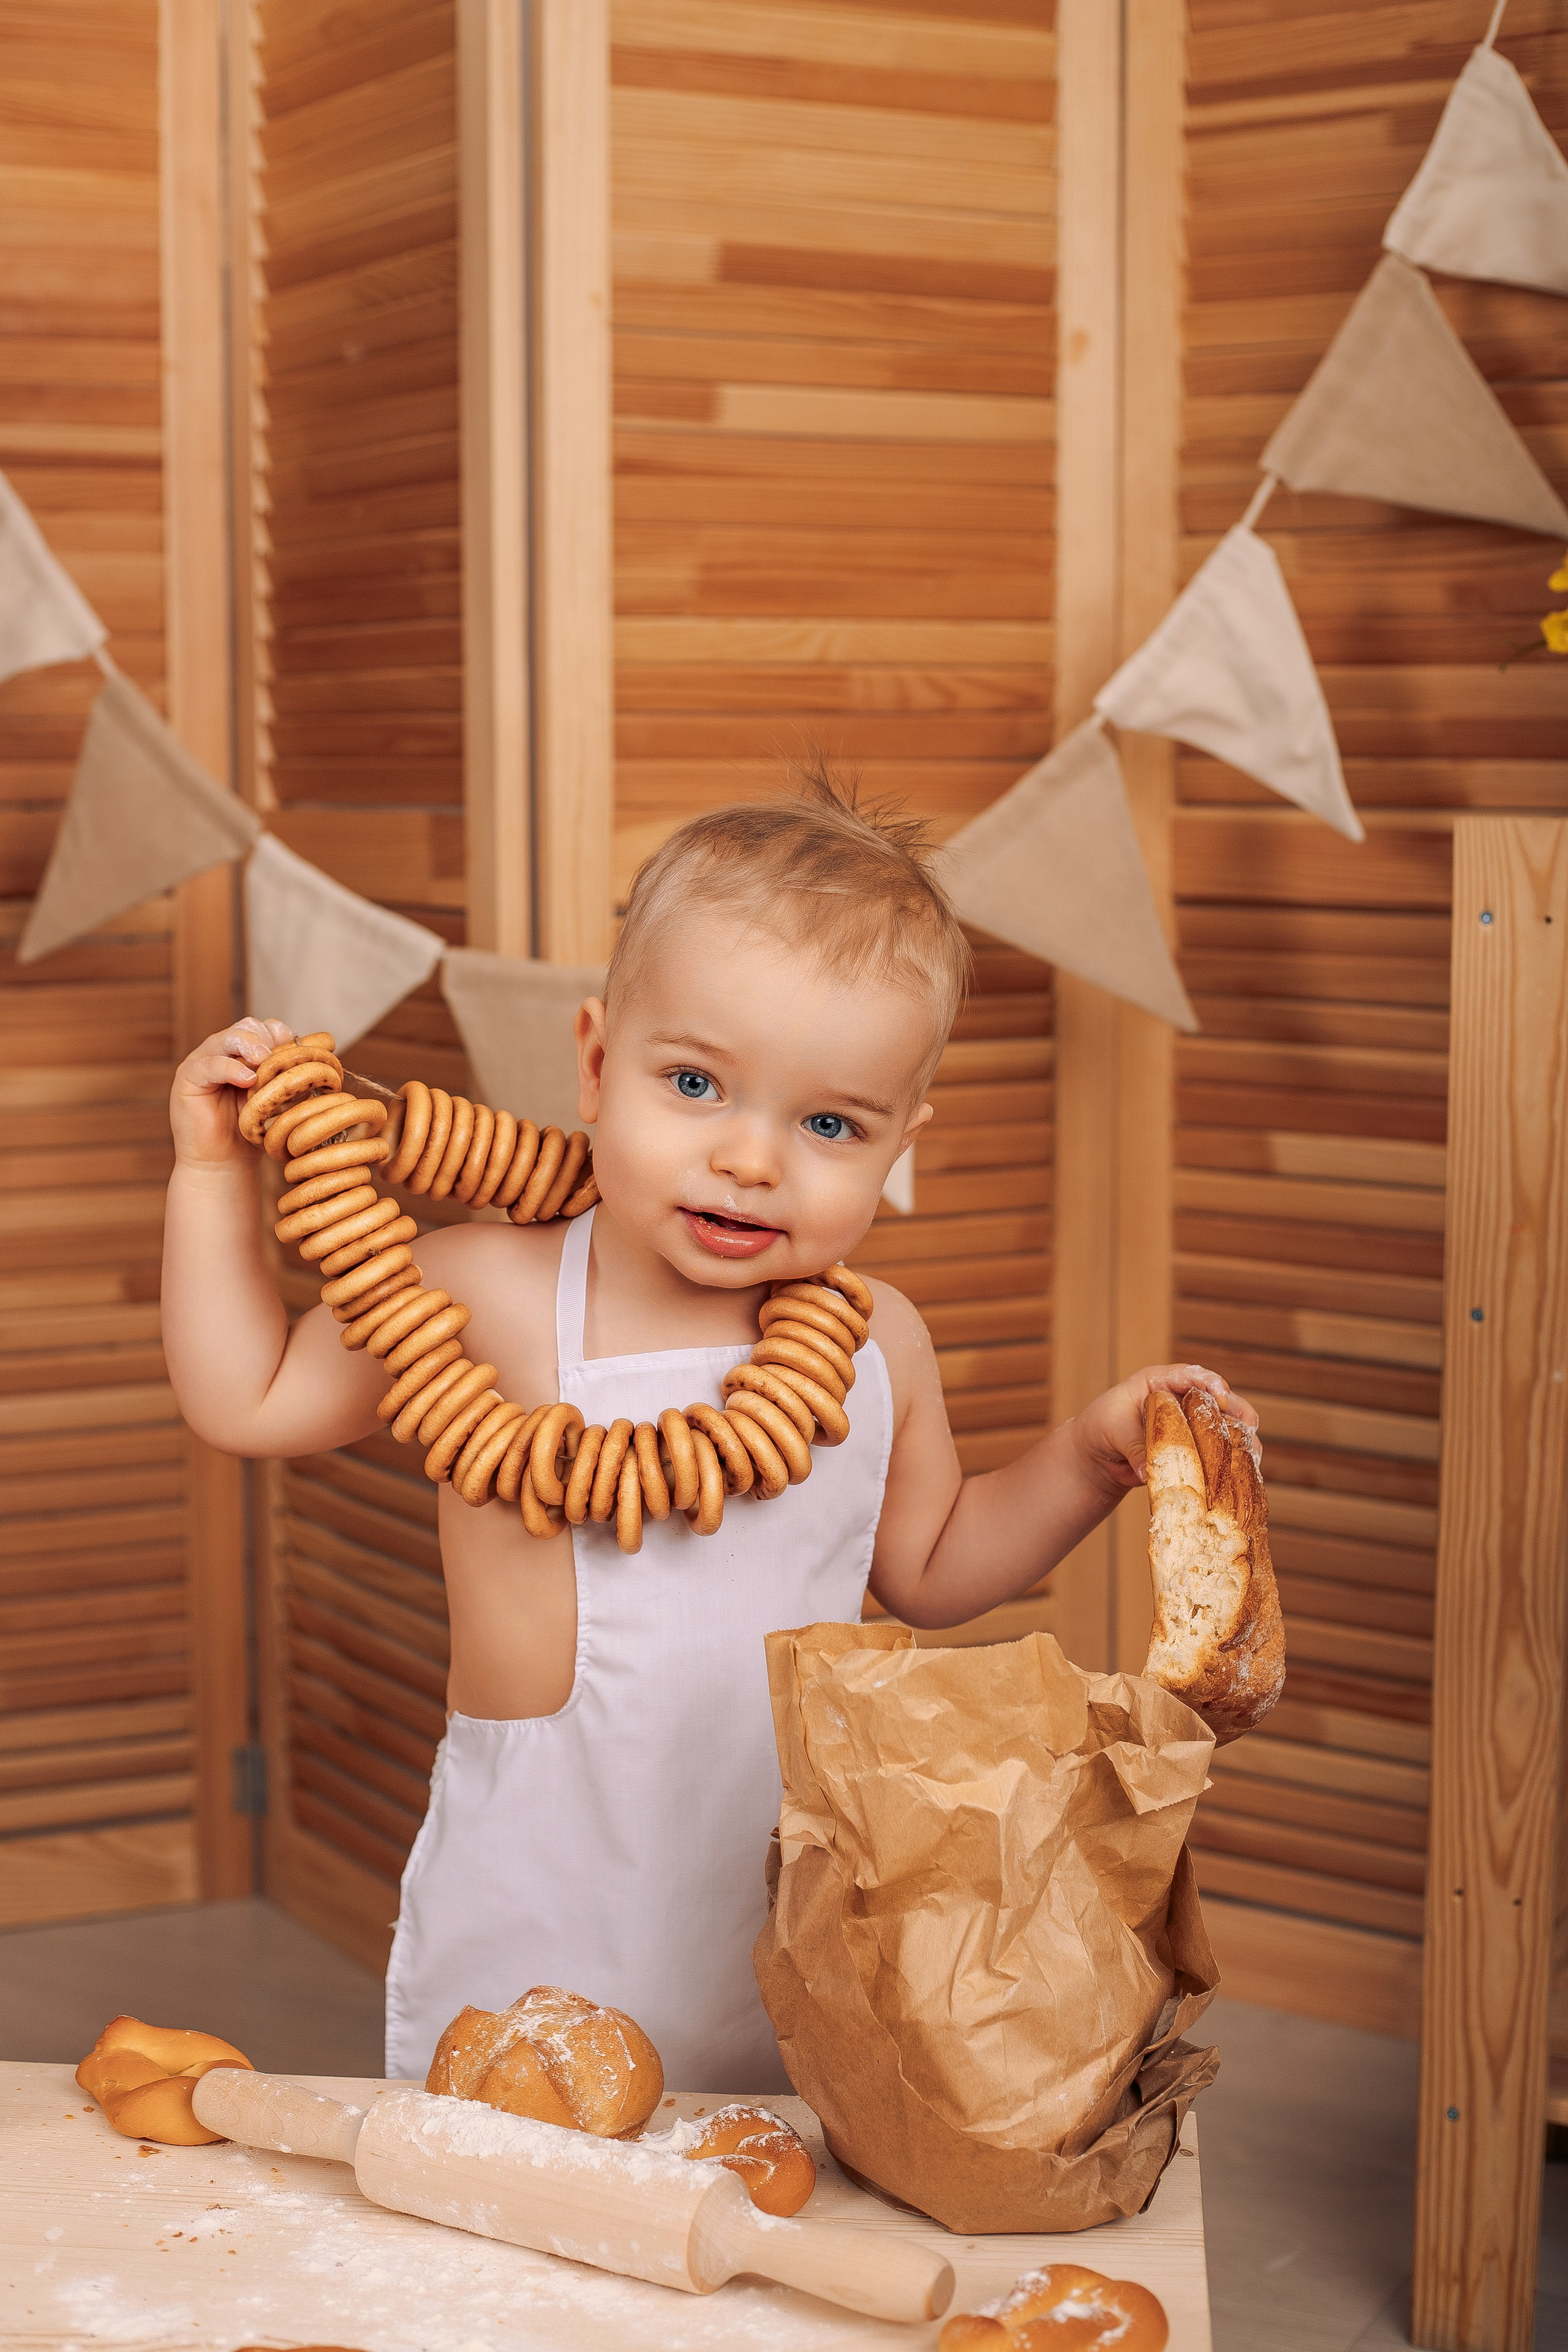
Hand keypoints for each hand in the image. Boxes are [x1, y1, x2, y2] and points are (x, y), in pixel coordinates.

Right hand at [170, 1017, 292, 1168]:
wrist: (224, 1163)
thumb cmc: (252, 1133)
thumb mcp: (277, 1100)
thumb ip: (291, 1074)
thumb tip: (327, 1044)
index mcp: (244, 1055)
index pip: (262, 1028)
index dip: (278, 1032)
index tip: (295, 1044)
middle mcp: (222, 1053)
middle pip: (244, 1027)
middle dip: (265, 1035)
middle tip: (277, 1051)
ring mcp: (202, 1062)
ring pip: (225, 1039)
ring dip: (249, 1045)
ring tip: (263, 1058)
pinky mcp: (187, 1078)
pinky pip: (208, 1065)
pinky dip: (230, 1069)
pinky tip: (248, 1079)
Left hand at [1071, 1362, 1258, 1496]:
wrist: (1099, 1455)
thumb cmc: (1102, 1428)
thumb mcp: (1113, 1432)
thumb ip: (1133, 1446)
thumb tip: (1146, 1470)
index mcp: (1160, 1382)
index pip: (1189, 1375)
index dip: (1209, 1382)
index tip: (1221, 1393)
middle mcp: (1182, 1400)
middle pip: (1217, 1400)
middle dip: (1237, 1411)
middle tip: (1249, 1427)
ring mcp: (1192, 1424)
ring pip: (1225, 1427)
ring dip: (1241, 1439)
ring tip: (1253, 1455)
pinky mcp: (1195, 1449)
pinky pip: (1218, 1453)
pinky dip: (1231, 1462)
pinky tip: (1244, 1473)